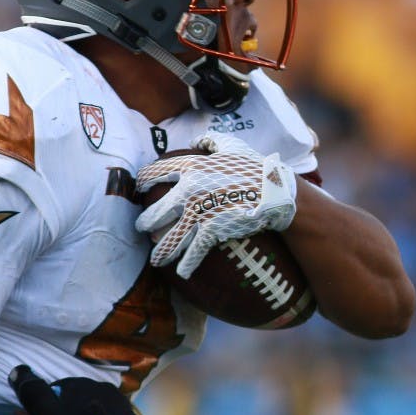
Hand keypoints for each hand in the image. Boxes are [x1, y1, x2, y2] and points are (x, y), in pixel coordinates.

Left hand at [134, 132, 297, 278]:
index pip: (155, 173)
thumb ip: (210, 141)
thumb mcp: (231, 145)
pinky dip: (187, 264)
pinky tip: (182, 272)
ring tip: (155, 260)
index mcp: (190, 167)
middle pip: (155, 211)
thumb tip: (196, 141)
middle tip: (142, 228)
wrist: (275, 190)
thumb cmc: (255, 166)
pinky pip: (193, 251)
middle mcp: (188, 190)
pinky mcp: (211, 231)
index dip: (143, 182)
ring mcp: (198, 212)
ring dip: (161, 251)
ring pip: (169, 238)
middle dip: (145, 223)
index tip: (140, 189)